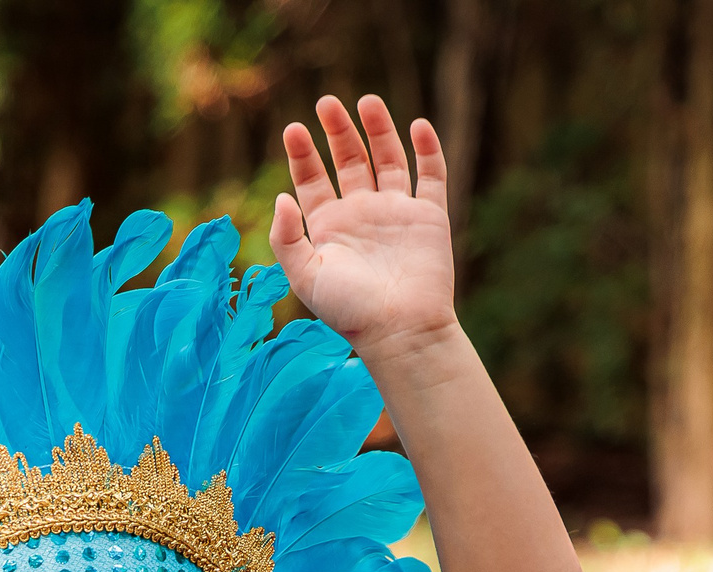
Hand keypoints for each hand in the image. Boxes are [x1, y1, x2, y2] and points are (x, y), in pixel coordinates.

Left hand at [270, 95, 455, 356]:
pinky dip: (427, 149)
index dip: (303, 154)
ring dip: (378, 130)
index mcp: (329, 228)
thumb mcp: (305, 276)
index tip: (294, 129)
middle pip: (349, 161)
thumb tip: (281, 198)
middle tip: (326, 103)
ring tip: (366, 100)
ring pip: (388, 160)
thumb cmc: (350, 310)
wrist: (401, 330)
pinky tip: (417, 126)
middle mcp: (362, 215)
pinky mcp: (429, 217)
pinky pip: (431, 175)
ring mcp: (397, 213)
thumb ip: (286, 238)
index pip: (312, 180)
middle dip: (338, 131)